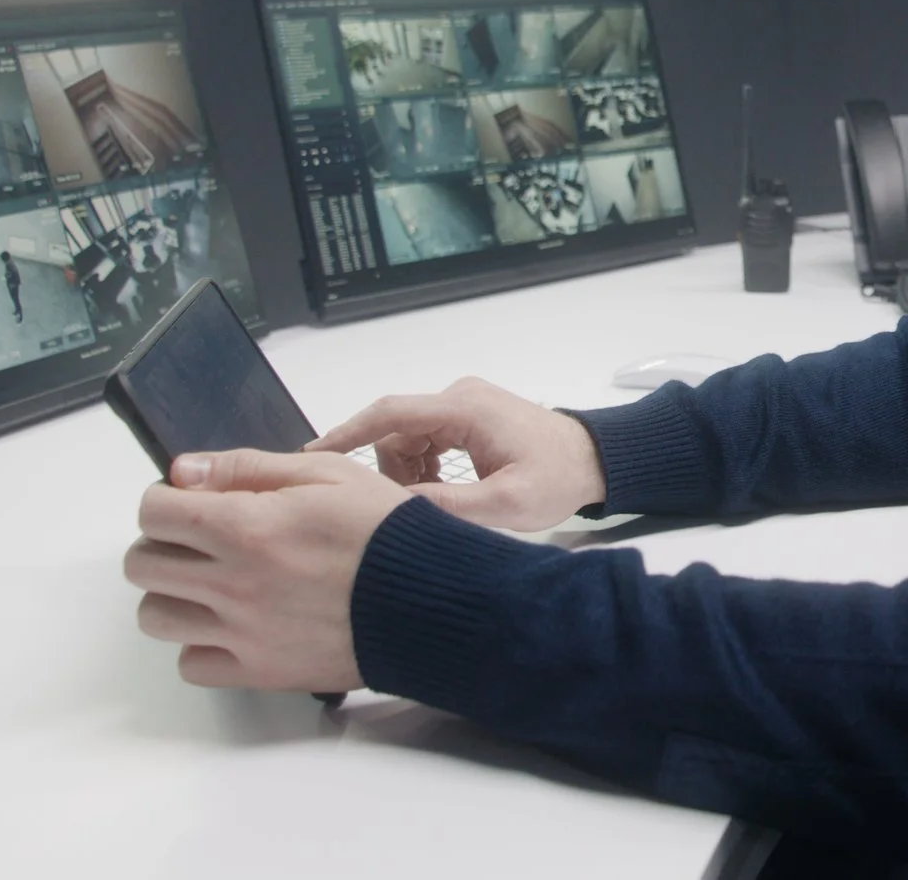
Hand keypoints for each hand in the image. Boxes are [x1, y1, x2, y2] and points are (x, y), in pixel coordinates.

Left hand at [123, 449, 412, 691]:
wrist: (433, 599)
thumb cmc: (388, 534)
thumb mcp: (326, 474)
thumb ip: (247, 468)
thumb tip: (184, 472)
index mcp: (246, 526)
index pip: (155, 511)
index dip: (165, 500)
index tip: (186, 503)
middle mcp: (233, 582)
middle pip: (142, 565)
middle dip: (162, 544)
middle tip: (196, 541)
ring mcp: (242, 632)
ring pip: (156, 617)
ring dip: (175, 596)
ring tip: (212, 585)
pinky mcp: (259, 670)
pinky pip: (191, 664)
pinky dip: (201, 645)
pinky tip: (232, 624)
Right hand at [303, 377, 606, 531]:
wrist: (595, 460)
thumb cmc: (558, 478)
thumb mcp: (505, 503)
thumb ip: (449, 505)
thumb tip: (394, 510)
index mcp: (464, 409)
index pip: (389, 415)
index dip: (346, 434)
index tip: (312, 456)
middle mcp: (458, 397)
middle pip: (395, 432)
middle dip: (391, 471)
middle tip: (409, 508)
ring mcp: (463, 404)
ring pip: (408, 438)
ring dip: (410, 471)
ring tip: (437, 501)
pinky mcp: (468, 416)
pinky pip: (426, 438)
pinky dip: (424, 465)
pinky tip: (444, 489)